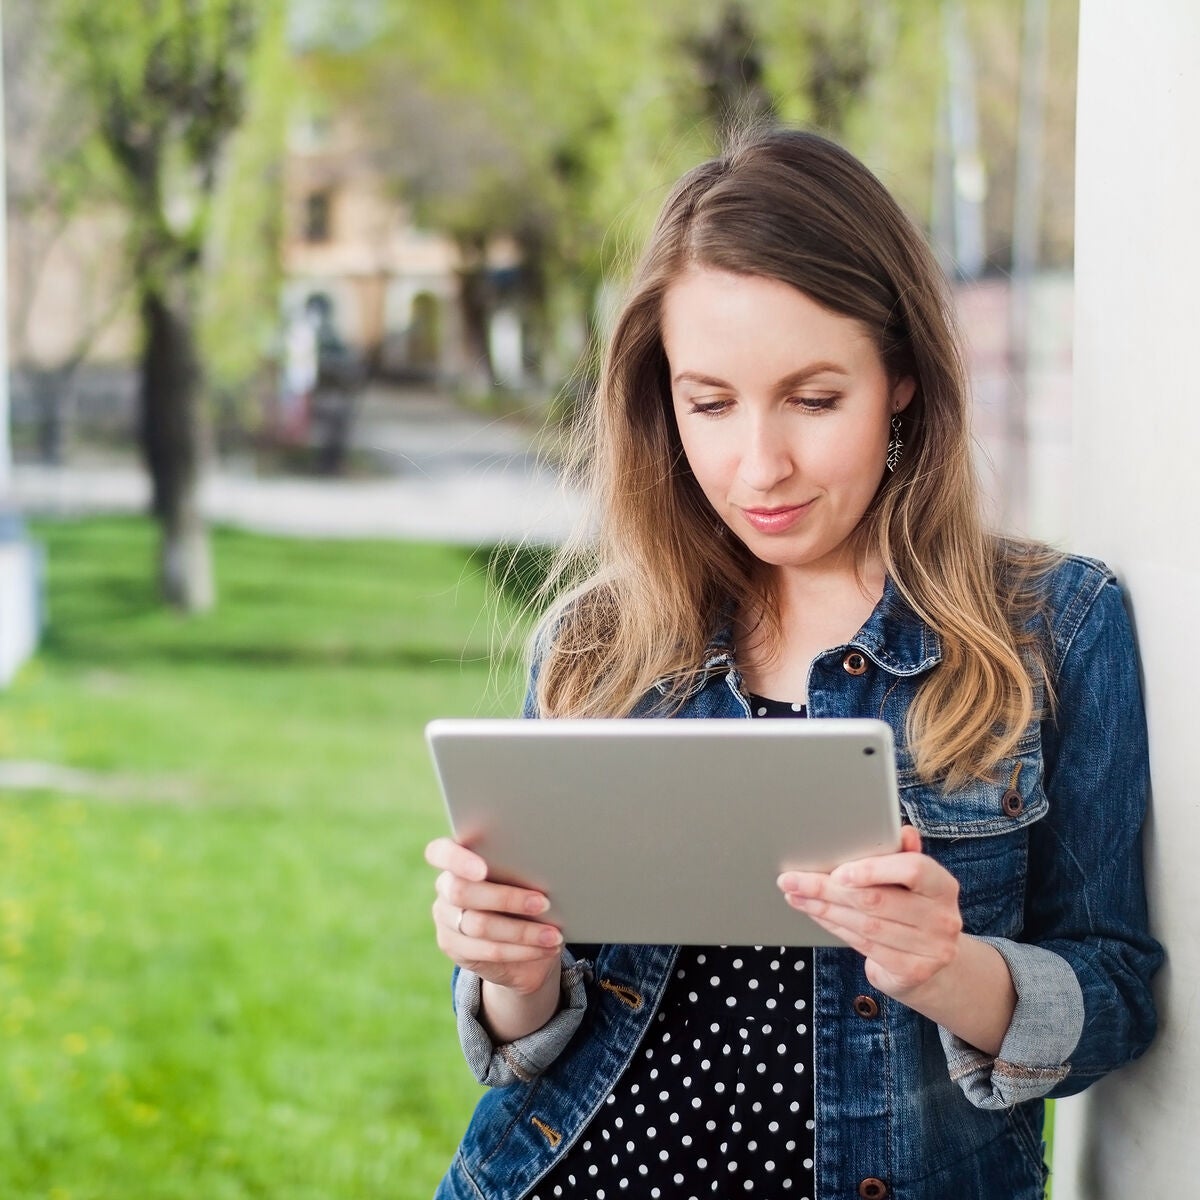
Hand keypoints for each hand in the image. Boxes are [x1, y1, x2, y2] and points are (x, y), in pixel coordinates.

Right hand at [425, 837, 563, 997]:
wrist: (519, 938)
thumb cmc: (524, 890)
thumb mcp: (523, 875)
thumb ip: (520, 868)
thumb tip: (547, 867)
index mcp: (456, 857)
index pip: (439, 852)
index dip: (457, 860)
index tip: (483, 870)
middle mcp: (445, 886)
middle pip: (463, 892)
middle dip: (507, 898)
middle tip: (543, 903)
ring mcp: (445, 918)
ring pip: (479, 925)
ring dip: (523, 931)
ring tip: (554, 933)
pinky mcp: (453, 947)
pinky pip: (489, 950)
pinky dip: (522, 950)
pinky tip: (546, 947)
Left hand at [777, 825, 964, 1001]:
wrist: (934, 962)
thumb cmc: (915, 908)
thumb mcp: (914, 880)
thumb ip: (904, 856)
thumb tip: (904, 832)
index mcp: (943, 886)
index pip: (913, 870)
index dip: (874, 869)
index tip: (837, 871)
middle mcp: (942, 918)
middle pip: (876, 900)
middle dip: (827, 888)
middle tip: (792, 880)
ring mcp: (930, 949)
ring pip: (864, 925)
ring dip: (823, 908)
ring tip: (796, 895)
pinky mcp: (912, 971)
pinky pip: (863, 946)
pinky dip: (834, 927)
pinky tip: (816, 914)